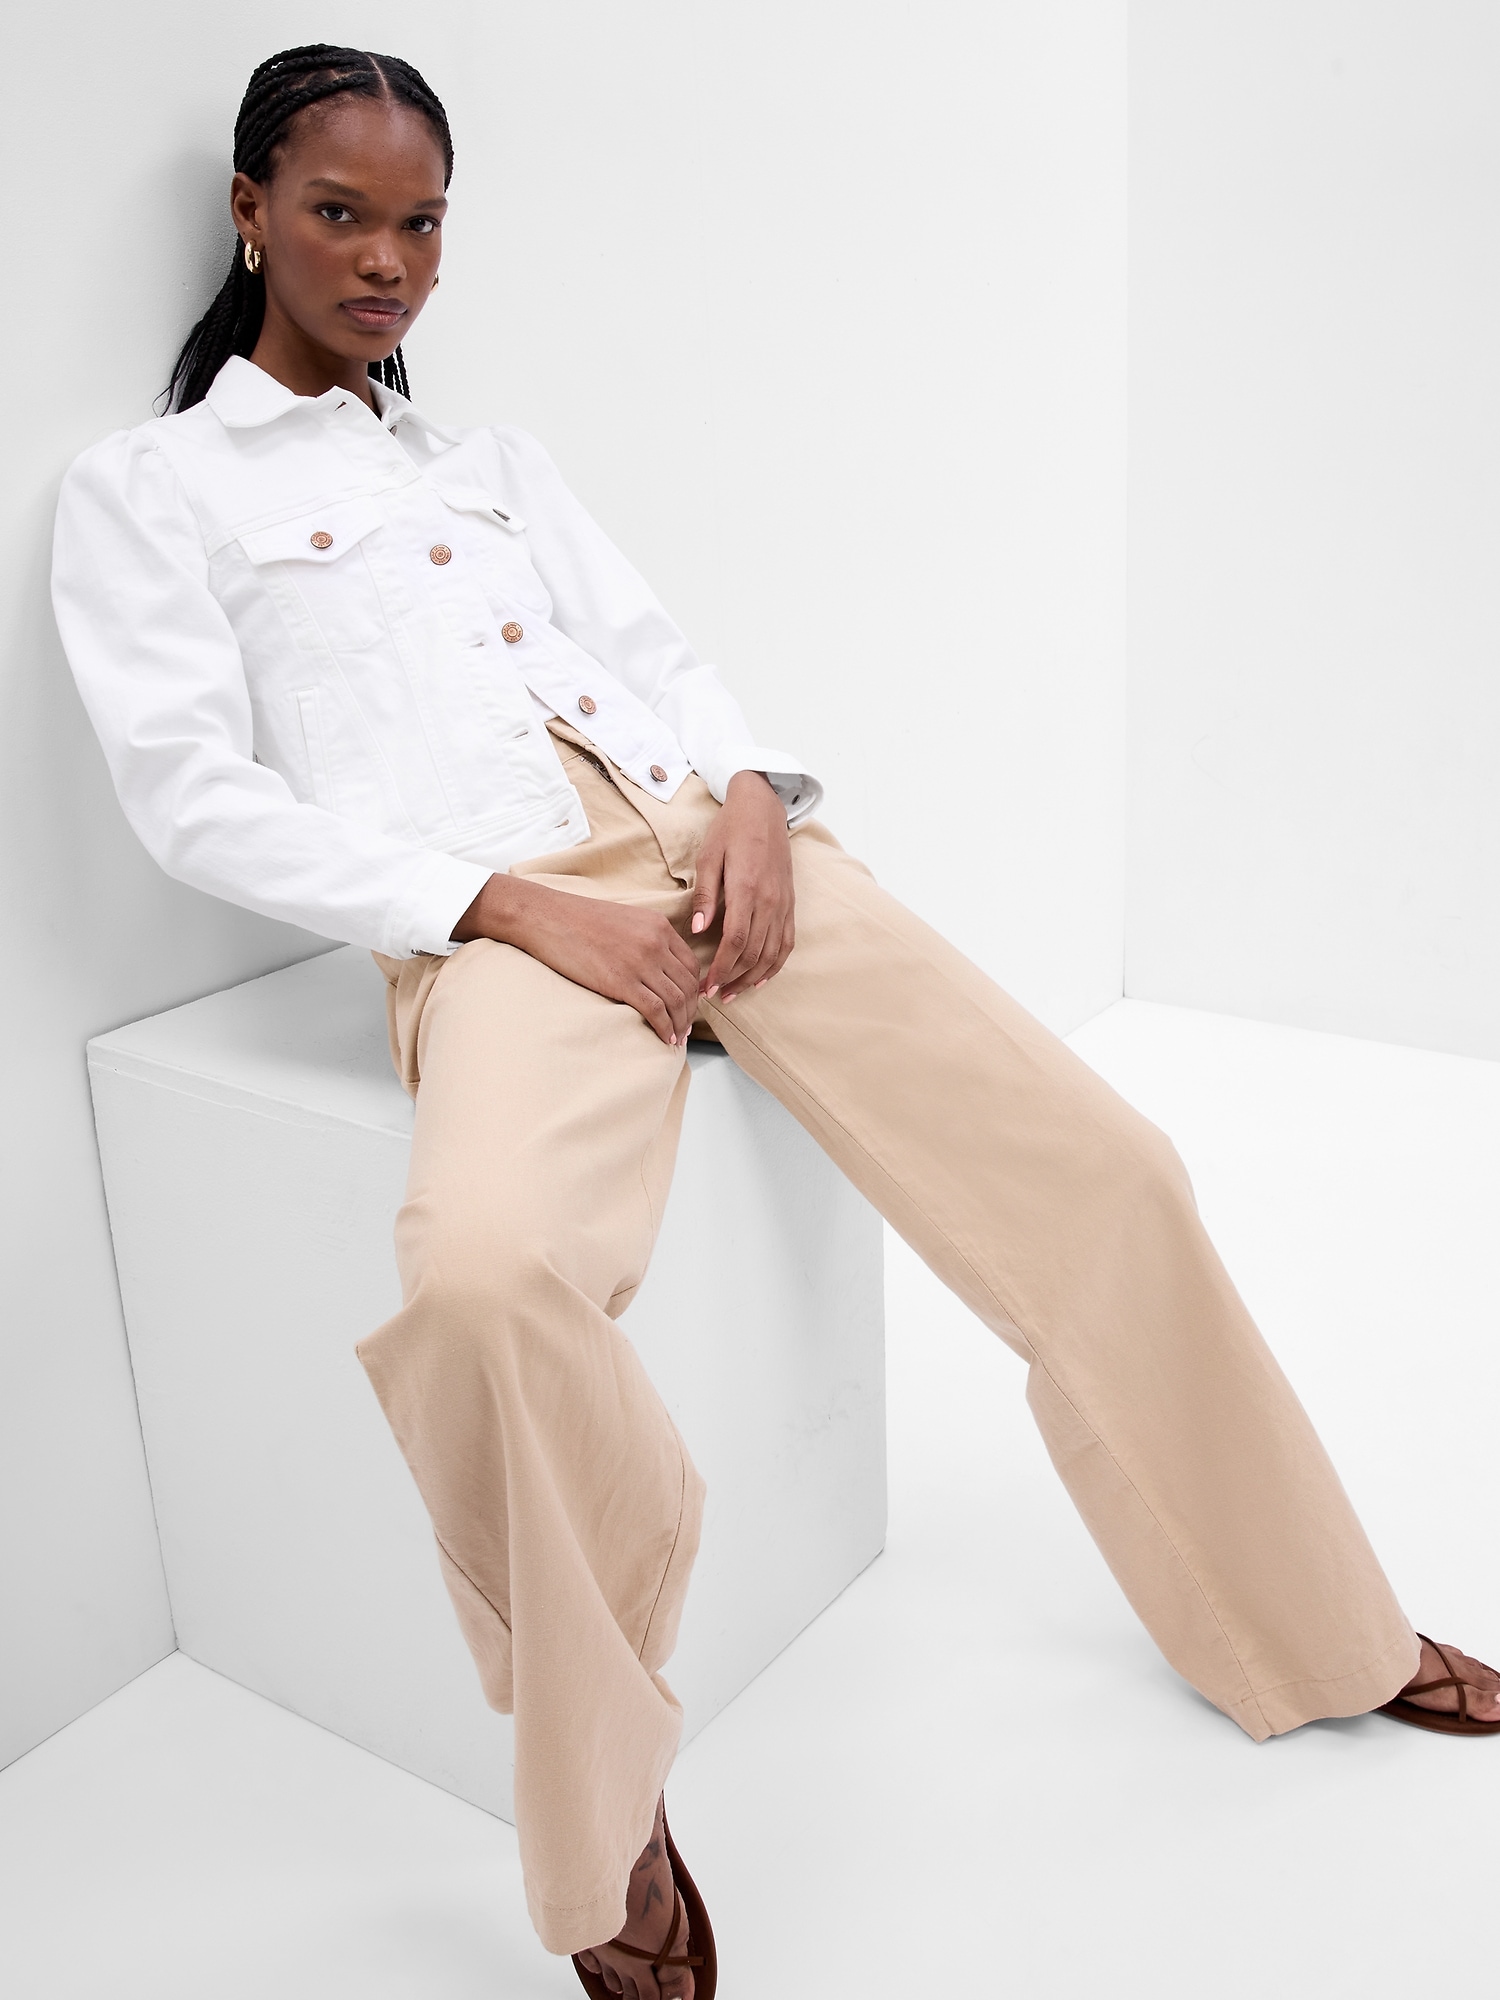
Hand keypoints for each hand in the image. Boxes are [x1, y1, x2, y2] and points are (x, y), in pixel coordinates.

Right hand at [452, 874, 700, 1045]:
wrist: (547, 918)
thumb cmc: (578, 920)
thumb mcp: (625, 920)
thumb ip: (647, 937)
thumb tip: (658, 965)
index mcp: (659, 925)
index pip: (691, 964)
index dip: (695, 989)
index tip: (690, 1005)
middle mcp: (656, 943)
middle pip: (688, 985)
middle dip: (691, 1011)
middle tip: (686, 1027)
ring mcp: (640, 962)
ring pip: (676, 1000)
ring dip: (680, 1024)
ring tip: (677, 1037)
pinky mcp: (622, 981)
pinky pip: (656, 1010)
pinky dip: (665, 1028)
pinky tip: (664, 1038)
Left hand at [692, 770, 795, 1000]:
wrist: (763, 808)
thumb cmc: (731, 829)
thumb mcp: (709, 856)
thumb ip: (705, 895)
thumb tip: (698, 930)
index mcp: (747, 888)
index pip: (735, 941)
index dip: (720, 969)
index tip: (705, 986)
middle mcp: (769, 900)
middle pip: (753, 953)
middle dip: (732, 979)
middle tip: (712, 995)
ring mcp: (783, 903)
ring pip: (772, 953)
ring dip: (752, 978)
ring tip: (732, 993)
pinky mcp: (790, 903)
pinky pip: (787, 943)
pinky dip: (775, 965)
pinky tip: (761, 979)